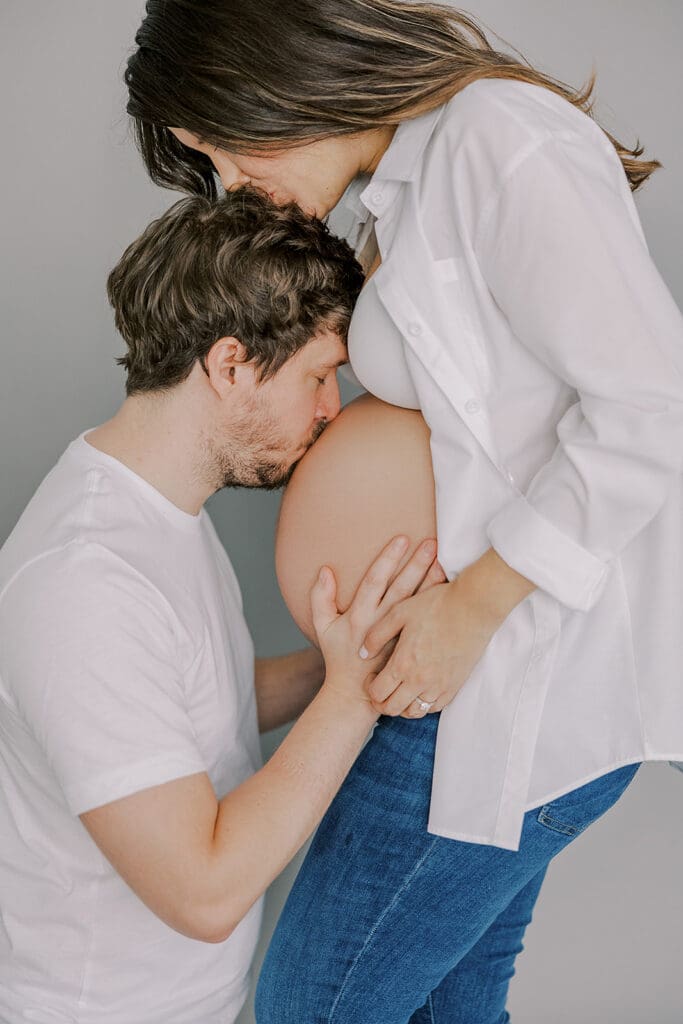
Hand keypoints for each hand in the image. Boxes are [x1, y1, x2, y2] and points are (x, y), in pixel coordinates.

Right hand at [310, 536, 445, 707]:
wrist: (356, 693)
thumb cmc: (338, 656)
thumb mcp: (323, 627)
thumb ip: (320, 598)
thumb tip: (325, 569)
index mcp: (360, 616)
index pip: (375, 580)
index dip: (388, 559)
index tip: (402, 539)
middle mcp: (380, 624)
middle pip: (401, 588)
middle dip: (416, 564)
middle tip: (432, 543)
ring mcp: (397, 637)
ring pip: (416, 604)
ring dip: (430, 582)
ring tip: (443, 561)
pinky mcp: (408, 647)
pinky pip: (423, 622)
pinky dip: (434, 605)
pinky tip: (447, 590)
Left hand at [359, 548, 535, 718]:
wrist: (473, 608)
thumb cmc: (435, 605)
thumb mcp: (399, 613)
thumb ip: (377, 635)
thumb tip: (362, 653)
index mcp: (402, 664)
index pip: (378, 693)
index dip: (370, 690)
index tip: (372, 679)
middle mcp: (419, 681)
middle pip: (393, 709)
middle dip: (382, 704)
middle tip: (382, 692)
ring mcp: (439, 686)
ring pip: (414, 712)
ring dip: (403, 706)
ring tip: (401, 692)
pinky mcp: (455, 686)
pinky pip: (434, 708)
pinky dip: (424, 704)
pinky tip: (421, 690)